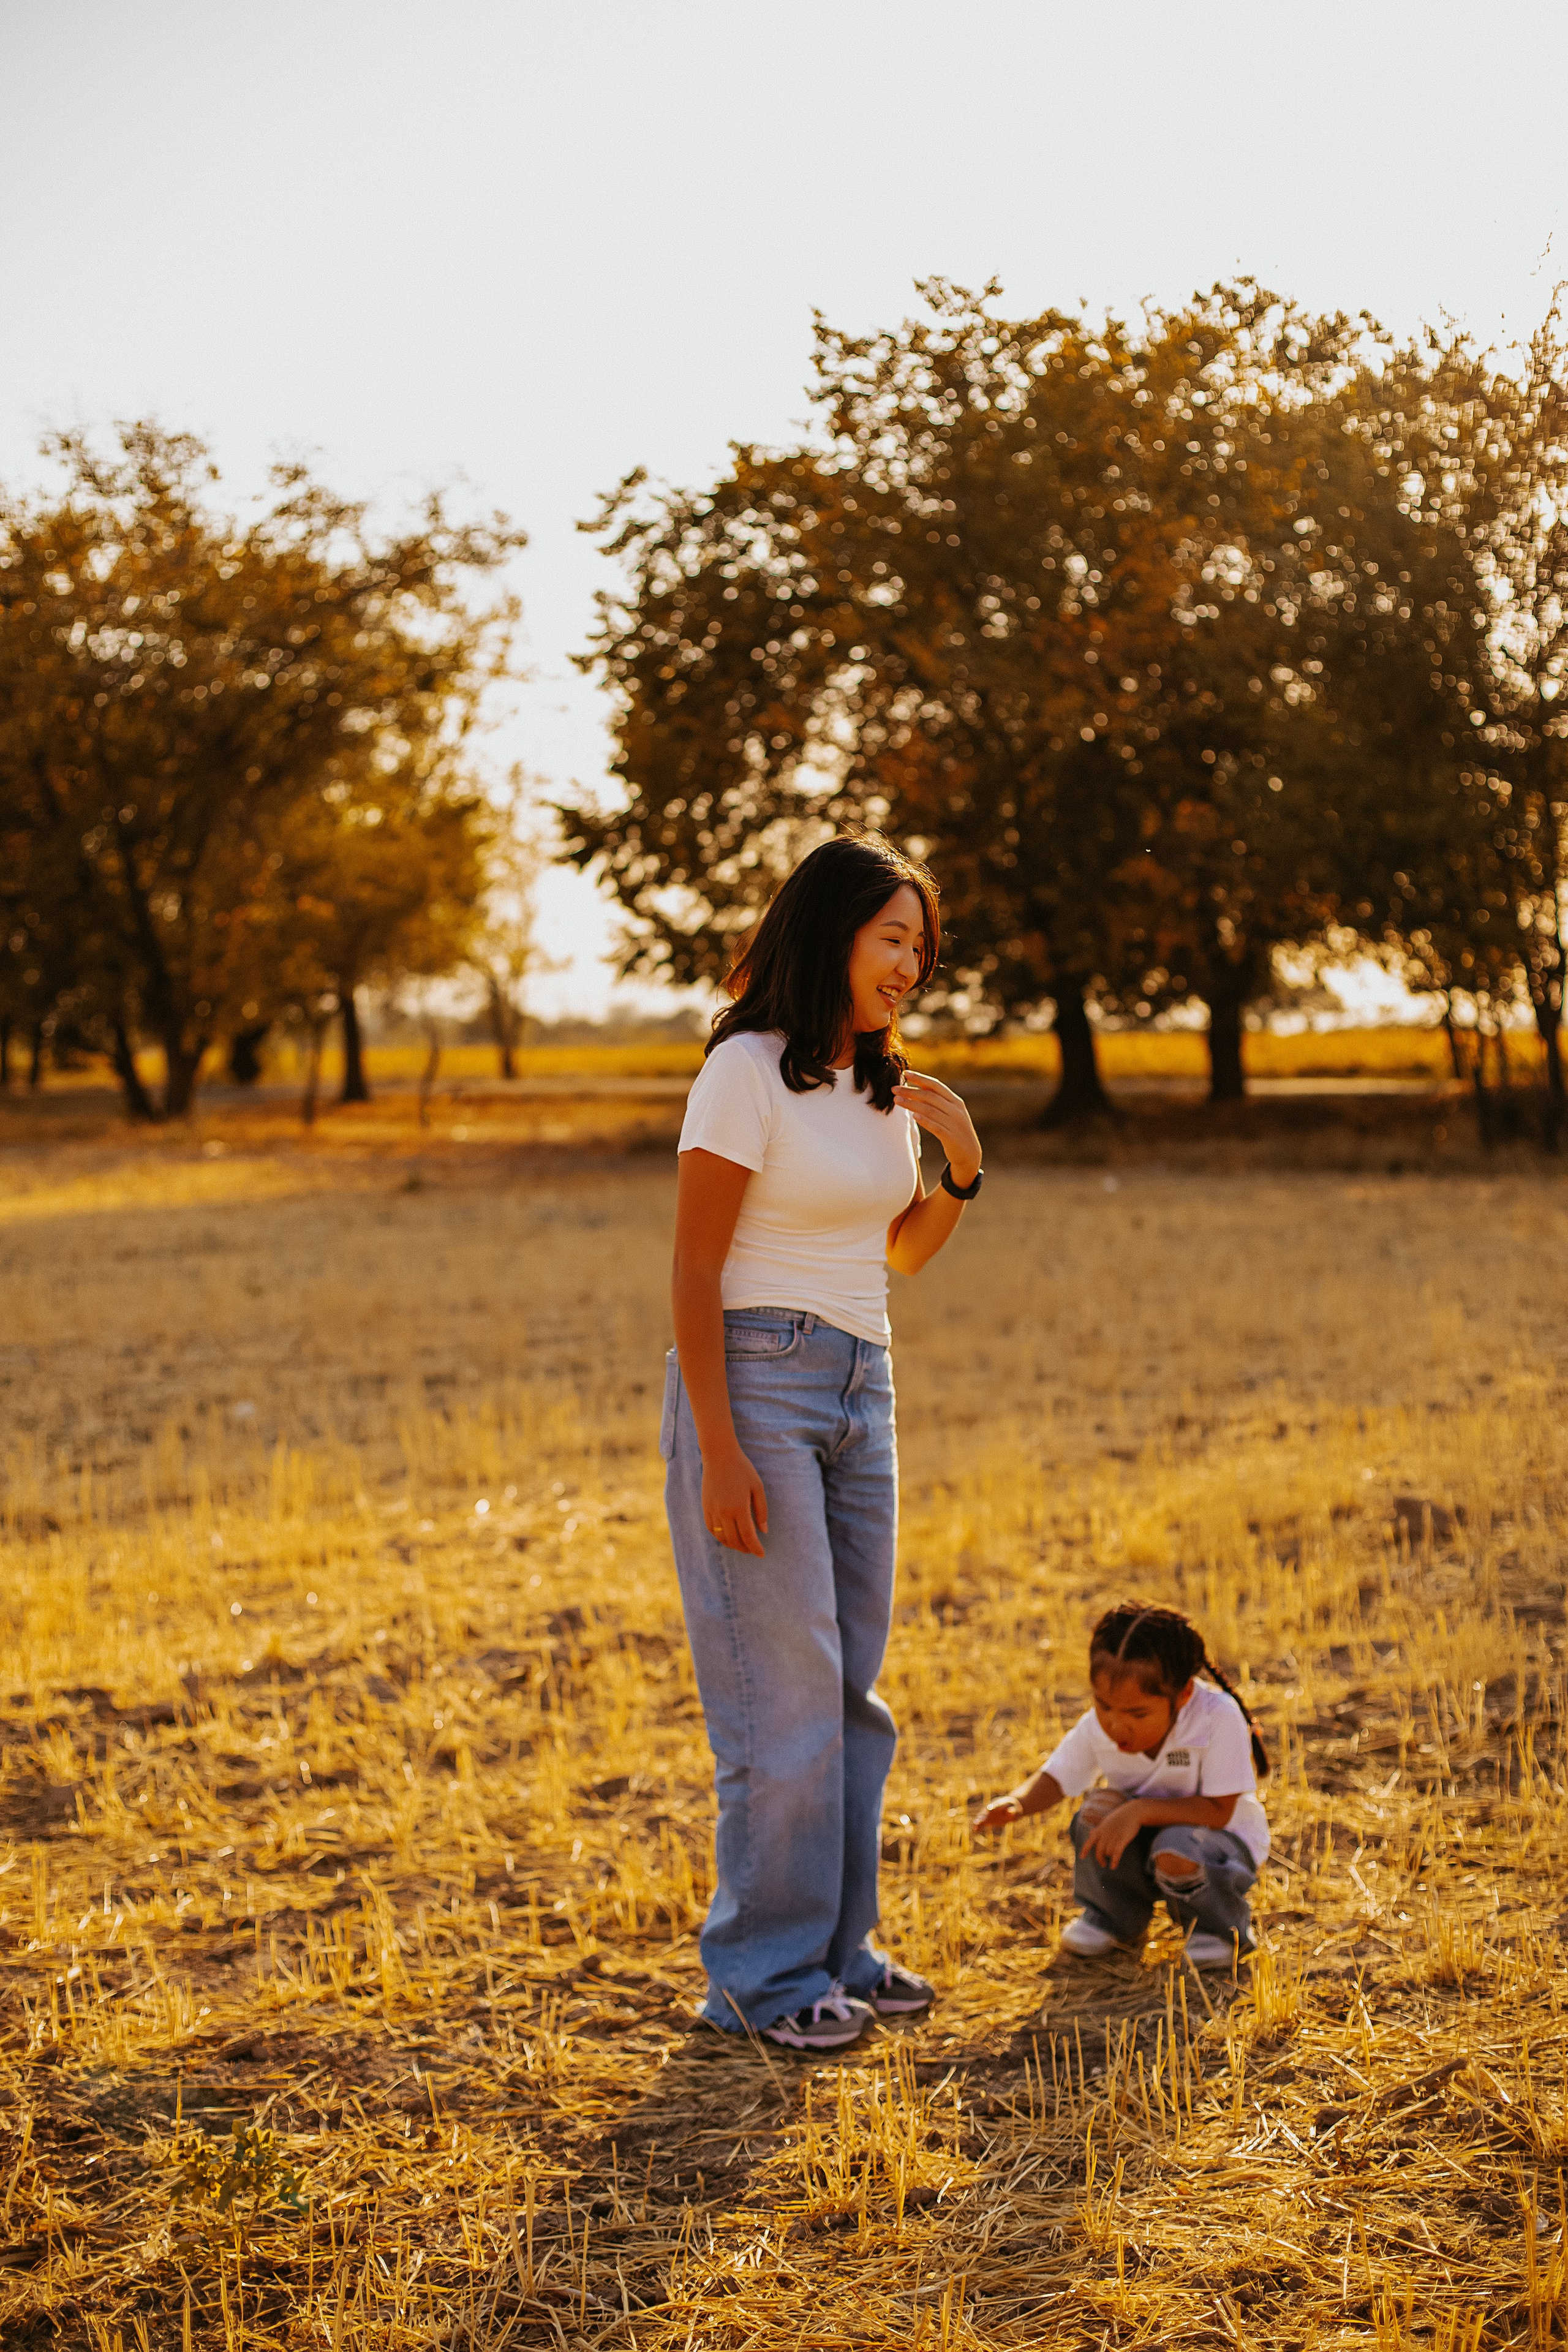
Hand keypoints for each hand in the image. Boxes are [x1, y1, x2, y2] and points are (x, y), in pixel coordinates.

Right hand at [701, 1443, 767, 1556]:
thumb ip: (761, 1510)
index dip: (755, 1548)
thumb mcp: (757, 1487)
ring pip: (721, 1537)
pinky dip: (720, 1536)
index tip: (762, 1554)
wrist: (719, 1455)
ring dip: (732, 1545)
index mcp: (739, 1507)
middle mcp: (724, 1512)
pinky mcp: (705, 1506)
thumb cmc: (742, 1469)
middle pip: (734, 1540)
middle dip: (745, 1548)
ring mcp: (712, 1510)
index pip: (748, 1536)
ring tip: (742, 1545)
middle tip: (753, 1550)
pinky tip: (727, 1536)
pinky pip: (711, 1528)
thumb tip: (764, 1531)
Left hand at [892, 1070, 981, 1186]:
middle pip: (930, 1096)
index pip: (936, 1085)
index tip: (905, 1073)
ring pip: (929, 1110)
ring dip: (911, 1104)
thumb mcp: (951, 1113)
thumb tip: (919, 1086)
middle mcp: (956, 1110)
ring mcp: (954, 1124)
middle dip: (910, 1091)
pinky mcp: (951, 1138)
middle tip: (894, 1089)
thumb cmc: (955, 1130)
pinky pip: (936, 1127)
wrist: (970, 1154)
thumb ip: (938, 1101)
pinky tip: (914, 1117)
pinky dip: (925, 1121)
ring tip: (897, 1101)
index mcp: (956, 1101)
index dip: (920, 1078)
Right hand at [973, 1774, 1047, 1834]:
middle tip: (979, 1819)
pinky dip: (979, 1826)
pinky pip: (982, 1822)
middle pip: (987, 1811)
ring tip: (975, 1824)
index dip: (993, 1807)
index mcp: (1000, 1803)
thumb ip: (1013, 1810)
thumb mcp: (1017, 1810)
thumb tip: (1011, 1811)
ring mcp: (989, 1813)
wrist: (1010, 1807)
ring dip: (979, 1820)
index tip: (989, 1808)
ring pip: (983, 1816)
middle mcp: (992, 1807)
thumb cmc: (1015, 1808)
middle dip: (983, 1815)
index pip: (997, 1805)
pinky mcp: (988, 1819)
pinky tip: (974, 1830)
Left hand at [1081, 1800, 1147, 1869]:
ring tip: (1113, 1859)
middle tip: (1103, 1864)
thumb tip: (1090, 1833)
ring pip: (1108, 1852)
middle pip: (1099, 1850)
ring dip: (1110, 1857)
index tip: (1081, 1857)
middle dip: (1100, 1859)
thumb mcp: (1106, 1822)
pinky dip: (1114, 1860)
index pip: (1090, 1841)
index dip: (1085, 1849)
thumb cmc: (1120, 1817)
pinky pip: (1117, 1852)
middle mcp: (1105, 1834)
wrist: (1133, 1812)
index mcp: (1100, 1829)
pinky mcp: (1123, 1839)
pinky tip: (1113, 1866)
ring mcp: (1114, 1836)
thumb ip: (1098, 1829)